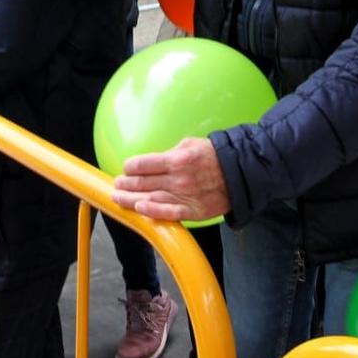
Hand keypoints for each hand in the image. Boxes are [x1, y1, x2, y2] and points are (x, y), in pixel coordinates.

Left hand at [112, 136, 231, 222]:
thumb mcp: (190, 144)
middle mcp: (178, 178)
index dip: (130, 167)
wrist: (240, 174)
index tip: (126, 168)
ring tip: (118, 198)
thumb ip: (170, 153)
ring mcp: (185, 196)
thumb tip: (153, 161)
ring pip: (151, 199)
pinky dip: (153, 212)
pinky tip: (140, 209)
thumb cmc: (214, 156)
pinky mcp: (193, 210)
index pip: (143, 164)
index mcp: (177, 159)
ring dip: (131, 199)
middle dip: (126, 184)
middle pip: (143, 183)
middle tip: (117, 184)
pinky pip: (169, 213)